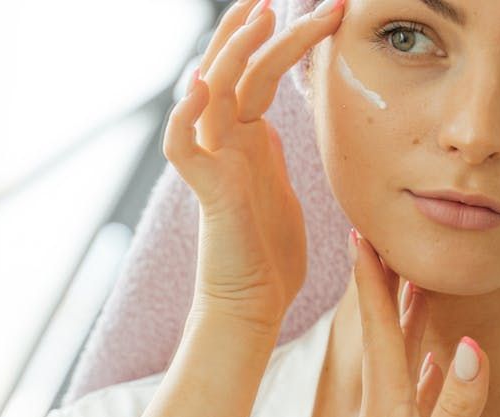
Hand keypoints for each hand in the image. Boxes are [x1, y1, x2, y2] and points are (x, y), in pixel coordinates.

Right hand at [163, 0, 346, 332]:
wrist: (253, 304)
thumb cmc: (270, 257)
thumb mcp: (282, 190)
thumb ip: (276, 158)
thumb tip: (278, 134)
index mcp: (249, 140)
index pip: (261, 75)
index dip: (283, 41)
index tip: (315, 11)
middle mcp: (227, 142)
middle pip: (236, 70)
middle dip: (257, 29)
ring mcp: (214, 161)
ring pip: (213, 92)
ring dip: (233, 50)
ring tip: (259, 12)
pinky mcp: (206, 189)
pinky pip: (184, 145)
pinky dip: (188, 114)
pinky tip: (203, 83)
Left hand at [342, 228, 491, 416]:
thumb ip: (454, 407)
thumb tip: (471, 346)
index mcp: (385, 404)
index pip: (375, 326)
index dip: (370, 278)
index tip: (361, 229)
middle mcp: (385, 408)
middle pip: (386, 331)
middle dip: (387, 283)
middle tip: (389, 235)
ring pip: (403, 356)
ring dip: (407, 317)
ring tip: (416, 280)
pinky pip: (421, 391)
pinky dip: (429, 365)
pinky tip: (437, 355)